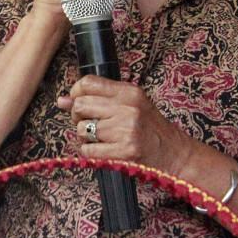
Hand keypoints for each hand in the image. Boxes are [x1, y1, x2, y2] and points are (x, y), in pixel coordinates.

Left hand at [59, 75, 193, 175]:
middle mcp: (128, 108)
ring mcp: (126, 130)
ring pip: (82, 129)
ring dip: (86, 136)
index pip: (88, 83)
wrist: (176, 154)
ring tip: (102, 138)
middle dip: (78, 116)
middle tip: (89, 122)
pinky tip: (104, 150)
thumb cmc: (150, 128)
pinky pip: (88, 150)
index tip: (79, 102)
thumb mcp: (129, 105)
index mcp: (129, 92)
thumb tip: (61, 101)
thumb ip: (97, 99)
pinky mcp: (125, 152)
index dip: (76, 93)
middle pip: (80, 105)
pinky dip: (91, 152)